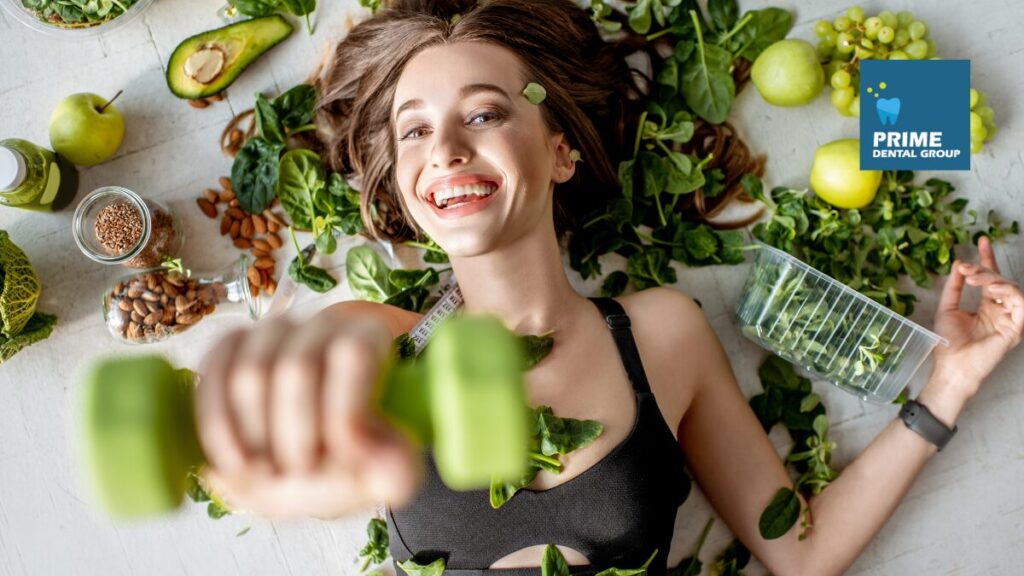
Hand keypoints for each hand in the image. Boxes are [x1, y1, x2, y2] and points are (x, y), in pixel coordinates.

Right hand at [195, 313, 420, 518]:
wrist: (315, 465)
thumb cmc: (354, 462)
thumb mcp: (390, 474)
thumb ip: (396, 469)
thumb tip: (376, 457)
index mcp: (367, 339)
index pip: (352, 354)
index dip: (341, 413)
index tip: (342, 461)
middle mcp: (319, 325)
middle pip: (296, 367)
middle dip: (295, 436)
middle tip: (303, 475)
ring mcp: (271, 333)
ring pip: (249, 372)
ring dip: (254, 437)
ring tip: (271, 475)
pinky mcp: (229, 349)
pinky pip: (211, 374)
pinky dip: (216, 425)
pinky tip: (235, 463)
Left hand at [930, 236, 1023, 401]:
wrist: (951, 366)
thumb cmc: (948, 343)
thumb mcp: (947, 308)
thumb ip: (954, 287)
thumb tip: (958, 264)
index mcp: (986, 306)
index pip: (990, 278)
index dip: (987, 259)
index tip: (982, 240)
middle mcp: (1000, 310)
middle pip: (1000, 280)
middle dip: (984, 269)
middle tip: (967, 267)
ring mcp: (1009, 319)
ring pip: (1011, 289)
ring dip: (994, 279)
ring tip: (975, 278)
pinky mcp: (1016, 328)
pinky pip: (1021, 304)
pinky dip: (1008, 292)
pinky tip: (992, 289)